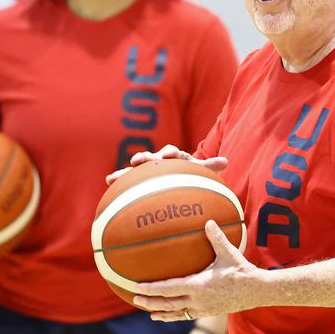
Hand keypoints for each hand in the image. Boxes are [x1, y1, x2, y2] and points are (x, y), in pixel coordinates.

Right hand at [106, 144, 228, 183]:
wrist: (176, 172)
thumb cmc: (188, 172)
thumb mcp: (199, 170)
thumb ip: (209, 166)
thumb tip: (226, 161)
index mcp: (174, 156)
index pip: (172, 152)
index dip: (170, 153)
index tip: (169, 155)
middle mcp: (158, 159)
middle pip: (150, 157)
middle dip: (144, 158)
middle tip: (138, 160)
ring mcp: (147, 167)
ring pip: (135, 168)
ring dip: (126, 170)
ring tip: (114, 176)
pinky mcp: (139, 177)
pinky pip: (127, 177)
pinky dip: (119, 178)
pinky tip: (108, 181)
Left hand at [134, 221, 259, 318]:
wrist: (256, 291)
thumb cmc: (241, 271)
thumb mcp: (228, 253)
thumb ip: (216, 238)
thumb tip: (208, 221)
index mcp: (198, 285)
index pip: (168, 288)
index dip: (151, 288)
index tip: (137, 287)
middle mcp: (197, 300)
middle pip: (167, 304)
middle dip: (150, 302)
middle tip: (135, 299)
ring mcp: (202, 308)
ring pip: (176, 313)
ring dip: (161, 313)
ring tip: (150, 313)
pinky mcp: (208, 312)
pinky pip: (187, 316)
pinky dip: (176, 316)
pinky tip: (171, 315)